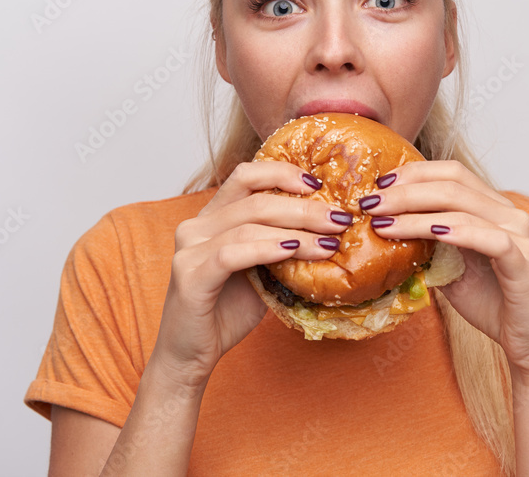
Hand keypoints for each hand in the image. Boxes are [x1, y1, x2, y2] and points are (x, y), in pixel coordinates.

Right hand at [149, 161, 351, 386]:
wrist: (190, 355)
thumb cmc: (225, 312)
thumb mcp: (259, 271)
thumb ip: (280, 246)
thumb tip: (328, 231)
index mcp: (212, 217)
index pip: (246, 176)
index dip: (283, 173)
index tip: (320, 185)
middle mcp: (196, 225)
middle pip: (255, 198)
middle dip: (304, 207)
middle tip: (339, 219)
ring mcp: (189, 249)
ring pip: (248, 224)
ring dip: (296, 231)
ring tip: (328, 242)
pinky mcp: (190, 275)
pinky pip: (233, 254)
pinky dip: (266, 248)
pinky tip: (292, 251)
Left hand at [359, 160, 528, 379]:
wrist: (527, 342)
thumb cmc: (491, 302)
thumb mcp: (450, 267)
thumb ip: (429, 244)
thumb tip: (385, 226)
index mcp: (492, 208)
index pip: (452, 173)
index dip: (414, 173)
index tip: (379, 186)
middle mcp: (509, 214)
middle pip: (453, 184)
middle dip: (406, 191)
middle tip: (371, 203)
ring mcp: (519, 236)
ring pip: (464, 209)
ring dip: (417, 214)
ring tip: (384, 223)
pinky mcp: (524, 262)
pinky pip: (490, 239)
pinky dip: (458, 232)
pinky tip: (432, 233)